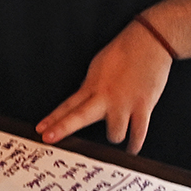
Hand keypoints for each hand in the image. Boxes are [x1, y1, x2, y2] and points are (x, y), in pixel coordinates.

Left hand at [37, 20, 172, 153]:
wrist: (150, 41)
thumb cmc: (126, 51)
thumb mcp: (99, 67)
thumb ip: (91, 87)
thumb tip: (84, 102)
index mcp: (93, 85)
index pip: (68, 105)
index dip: (53, 119)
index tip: (40, 130)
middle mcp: (105, 96)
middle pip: (79, 117)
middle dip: (63, 128)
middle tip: (49, 138)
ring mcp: (124, 103)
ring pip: (114, 134)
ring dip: (116, 135)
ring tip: (118, 132)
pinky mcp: (143, 106)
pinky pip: (138, 133)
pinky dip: (135, 144)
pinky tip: (131, 149)